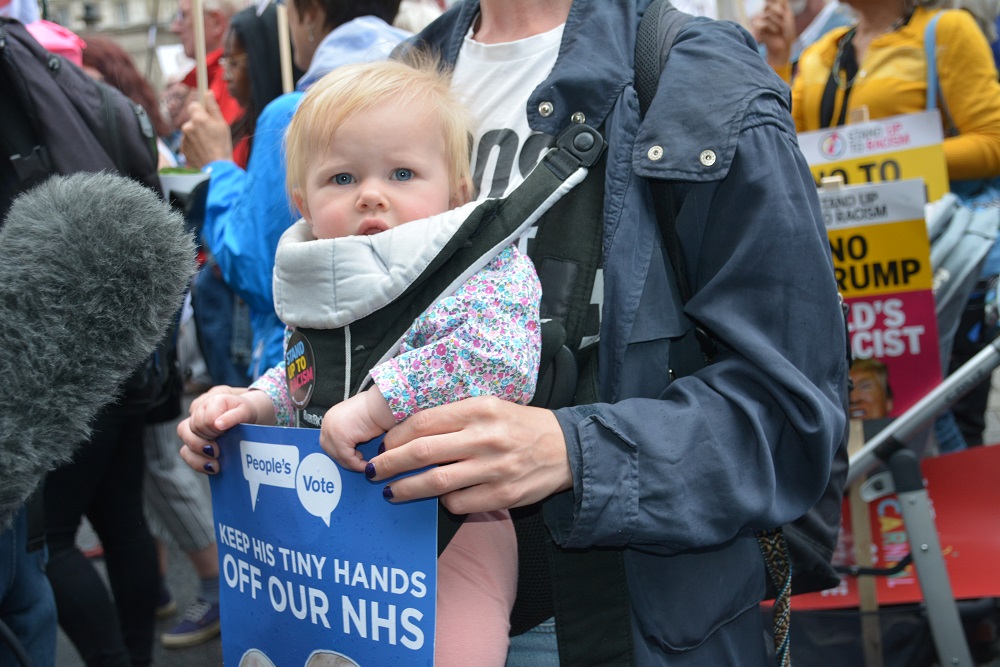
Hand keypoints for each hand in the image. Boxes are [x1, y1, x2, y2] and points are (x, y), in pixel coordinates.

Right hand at [178, 388, 274, 473]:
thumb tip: (218, 424)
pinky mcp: (194, 440)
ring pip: (184, 438)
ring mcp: (194, 424)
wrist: (252, 417)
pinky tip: (212, 467)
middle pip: (188, 427)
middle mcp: (199, 410)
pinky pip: (186, 452)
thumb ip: (235, 415)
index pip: (203, 418)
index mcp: (212, 399)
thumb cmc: (248, 413)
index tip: (224, 434)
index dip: (213, 430)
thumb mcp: (247, 411)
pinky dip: (197, 462)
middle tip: (219, 450)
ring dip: (198, 453)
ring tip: (215, 461)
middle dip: (204, 442)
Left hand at [180, 91, 233, 168]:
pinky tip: (203, 150)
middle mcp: (188, 127)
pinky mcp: (182, 148)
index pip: (193, 105)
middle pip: (192, 119)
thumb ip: (213, 107)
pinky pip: (188, 142)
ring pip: (190, 131)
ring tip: (208, 144)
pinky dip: (194, 144)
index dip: (200, 109)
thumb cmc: (222, 145)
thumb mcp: (222, 124)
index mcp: (198, 119)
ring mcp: (184, 138)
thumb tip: (208, 92)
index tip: (205, 112)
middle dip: (200, 123)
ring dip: (197, 134)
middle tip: (212, 133)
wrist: (217, 168)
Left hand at [320, 388, 394, 472]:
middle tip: (357, 462)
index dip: (340, 452)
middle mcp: (328, 423)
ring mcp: (332, 430)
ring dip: (351, 462)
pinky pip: (347, 457)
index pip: (329, 441)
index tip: (352, 457)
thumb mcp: (358, 422)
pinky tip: (366, 465)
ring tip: (364, 464)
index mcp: (332, 417)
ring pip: (338, 455)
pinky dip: (357, 464)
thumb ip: (351, 433)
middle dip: (344, 458)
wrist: (383, 404)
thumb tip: (353, 448)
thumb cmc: (377, 409)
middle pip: (330, 449)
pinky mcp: (340, 437)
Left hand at [369, 396, 572, 514]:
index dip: (396, 437)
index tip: (383, 446)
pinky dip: (444, 502)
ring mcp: (494, 468)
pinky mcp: (503, 496)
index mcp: (478, 409)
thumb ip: (454, 417)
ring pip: (436, 482)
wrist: (566, 449)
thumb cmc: (519, 426)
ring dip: (406, 489)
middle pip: (422, 452)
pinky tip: (441, 497)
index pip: (423, 422)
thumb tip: (407, 433)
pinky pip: (459, 503)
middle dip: (389, 464)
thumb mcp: (489, 407)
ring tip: (391, 492)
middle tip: (373, 471)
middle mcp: (485, 437)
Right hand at [749, 0, 795, 68]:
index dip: (777, 6)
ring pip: (769, 15)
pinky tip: (774, 34)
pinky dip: (773, 28)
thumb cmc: (787, 33)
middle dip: (780, 14)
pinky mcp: (756, 29)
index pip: (771, 1)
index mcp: (772, 10)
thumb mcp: (788, 15)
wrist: (784, 47)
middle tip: (783, 23)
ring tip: (779, 30)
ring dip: (778, 23)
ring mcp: (759, 21)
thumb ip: (782, 5)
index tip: (782, 13)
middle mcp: (764, 14)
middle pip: (770, 6)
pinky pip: (765, 24)